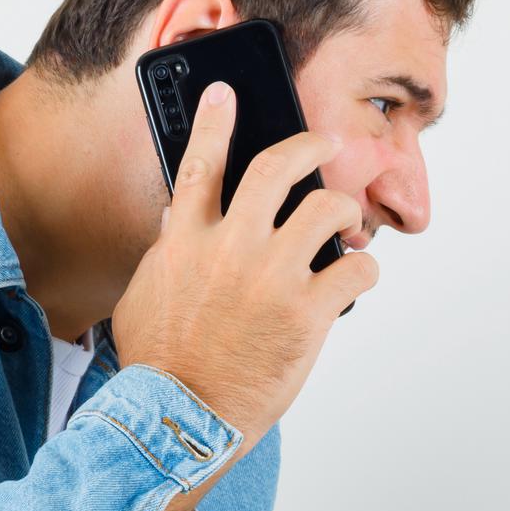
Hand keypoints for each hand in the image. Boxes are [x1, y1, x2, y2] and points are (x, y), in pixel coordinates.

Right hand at [112, 80, 378, 456]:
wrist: (179, 419)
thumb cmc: (159, 365)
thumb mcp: (146, 295)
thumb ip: (167, 253)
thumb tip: (177, 218)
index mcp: (186, 240)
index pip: (201, 164)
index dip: (215, 120)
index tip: (227, 92)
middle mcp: (231, 246)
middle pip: (278, 168)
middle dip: (309, 144)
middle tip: (326, 142)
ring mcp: (272, 276)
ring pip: (327, 209)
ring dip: (344, 211)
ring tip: (349, 224)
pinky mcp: (308, 311)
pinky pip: (356, 269)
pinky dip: (363, 270)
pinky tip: (356, 279)